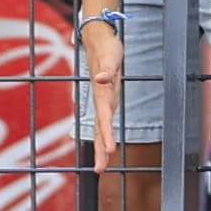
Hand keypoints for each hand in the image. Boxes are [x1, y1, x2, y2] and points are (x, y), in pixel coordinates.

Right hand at [77, 14, 126, 163]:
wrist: (99, 40)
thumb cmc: (107, 50)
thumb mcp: (111, 58)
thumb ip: (107, 70)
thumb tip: (100, 79)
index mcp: (103, 95)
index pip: (104, 120)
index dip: (107, 135)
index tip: (109, 151)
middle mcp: (102, 100)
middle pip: (100, 129)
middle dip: (101, 149)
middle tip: (100, 169)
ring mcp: (103, 99)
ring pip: (101, 127)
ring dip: (102, 144)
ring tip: (102, 164)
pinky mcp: (106, 97)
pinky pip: (104, 117)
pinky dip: (104, 133)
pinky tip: (106, 145)